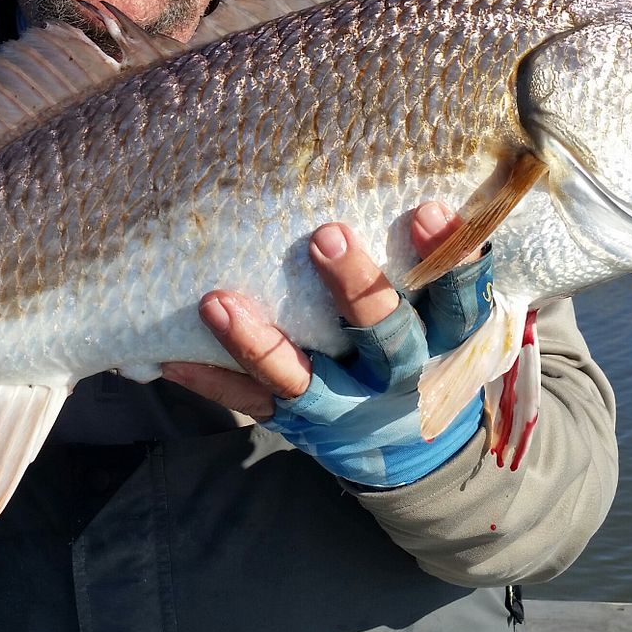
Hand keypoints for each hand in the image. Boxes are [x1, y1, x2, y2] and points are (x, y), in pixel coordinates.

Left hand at [164, 201, 493, 486]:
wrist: (414, 458)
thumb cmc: (423, 354)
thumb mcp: (444, 322)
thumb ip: (426, 267)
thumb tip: (405, 172)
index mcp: (444, 341)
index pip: (458, 299)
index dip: (450, 258)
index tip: (429, 208)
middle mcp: (399, 375)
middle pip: (387, 334)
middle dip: (358, 288)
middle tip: (327, 236)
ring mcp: (347, 406)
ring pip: (304, 378)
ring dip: (258, 341)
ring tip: (215, 302)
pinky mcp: (303, 424)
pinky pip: (253, 402)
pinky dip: (214, 380)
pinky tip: (172, 358)